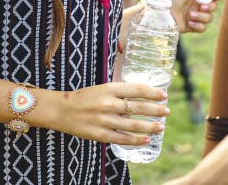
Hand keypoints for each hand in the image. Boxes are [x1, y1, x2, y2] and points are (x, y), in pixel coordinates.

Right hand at [44, 82, 168, 144]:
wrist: (61, 110)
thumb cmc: (83, 98)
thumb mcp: (101, 88)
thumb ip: (119, 92)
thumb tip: (141, 96)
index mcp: (109, 88)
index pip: (137, 90)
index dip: (153, 93)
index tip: (164, 95)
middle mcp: (108, 103)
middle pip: (139, 107)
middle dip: (156, 110)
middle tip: (167, 111)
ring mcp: (105, 120)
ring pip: (134, 125)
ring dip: (150, 126)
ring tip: (161, 127)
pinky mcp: (100, 134)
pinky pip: (123, 139)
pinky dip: (137, 140)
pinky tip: (147, 139)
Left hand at [165, 0, 219, 32]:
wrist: (163, 12)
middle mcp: (197, 5)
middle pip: (213, 7)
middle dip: (210, 7)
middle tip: (202, 7)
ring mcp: (195, 16)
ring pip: (209, 18)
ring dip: (202, 17)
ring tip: (190, 15)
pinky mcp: (192, 26)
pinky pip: (202, 28)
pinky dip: (198, 25)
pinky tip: (189, 22)